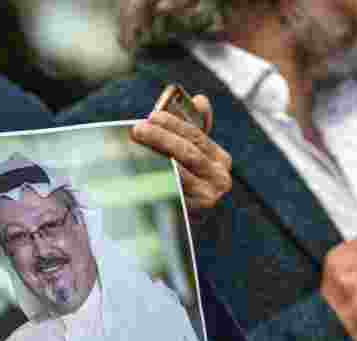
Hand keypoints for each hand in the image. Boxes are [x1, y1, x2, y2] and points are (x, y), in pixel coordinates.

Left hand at [131, 94, 231, 215]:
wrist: (185, 226)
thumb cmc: (188, 184)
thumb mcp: (195, 156)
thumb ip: (197, 128)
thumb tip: (201, 99)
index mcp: (221, 159)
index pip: (197, 135)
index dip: (173, 124)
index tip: (152, 116)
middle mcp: (220, 179)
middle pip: (188, 151)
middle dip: (162, 137)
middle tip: (138, 129)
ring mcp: (209, 197)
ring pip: (180, 170)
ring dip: (155, 156)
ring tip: (135, 146)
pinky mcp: (195, 213)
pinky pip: (173, 190)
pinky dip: (156, 178)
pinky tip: (139, 170)